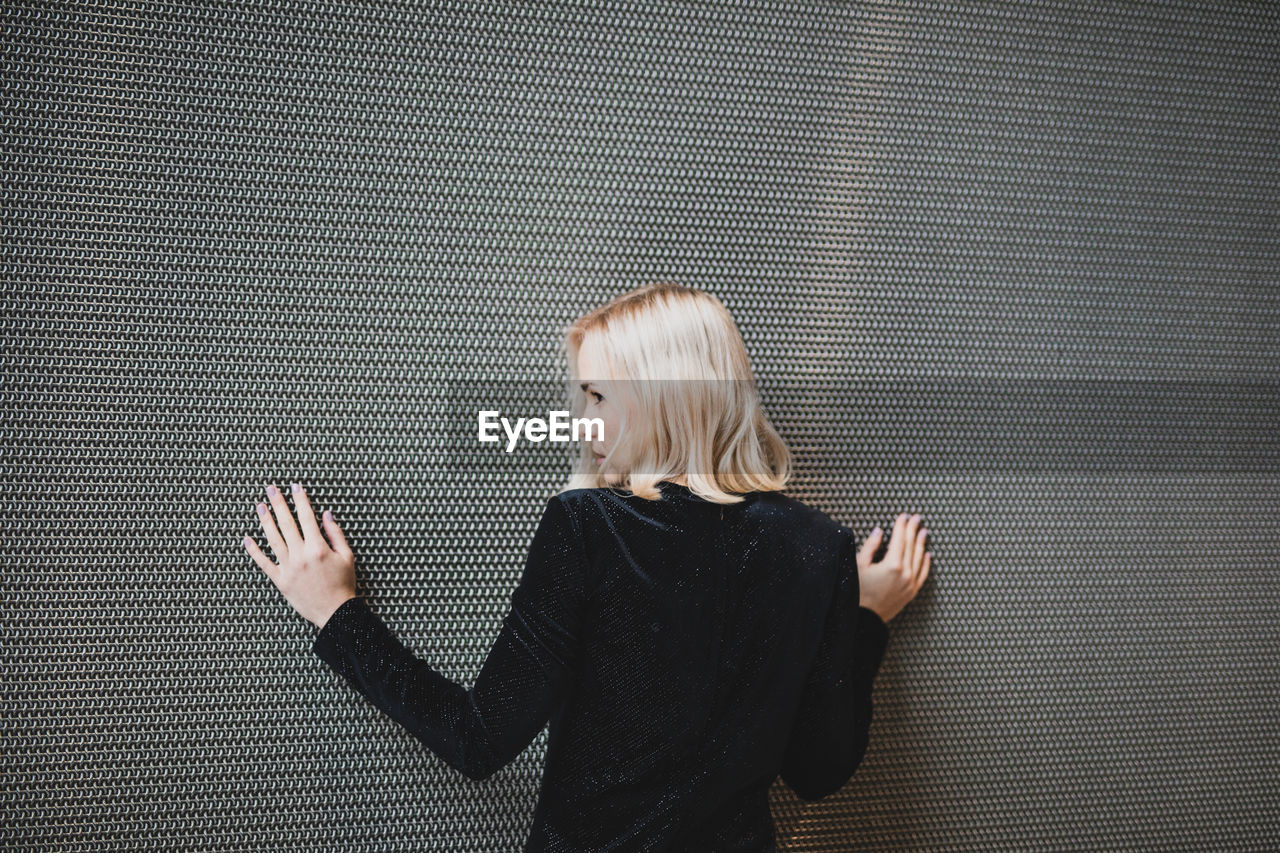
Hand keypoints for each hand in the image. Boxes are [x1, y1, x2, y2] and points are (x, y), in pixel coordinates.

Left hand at [243, 482, 357, 629]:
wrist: (335, 613)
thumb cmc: (344, 584)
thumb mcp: (347, 556)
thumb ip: (335, 534)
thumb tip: (326, 514)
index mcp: (319, 548)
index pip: (307, 517)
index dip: (300, 499)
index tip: (295, 486)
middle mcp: (301, 556)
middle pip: (286, 523)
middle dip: (278, 503)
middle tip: (270, 488)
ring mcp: (288, 568)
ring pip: (273, 539)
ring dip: (265, 521)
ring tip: (260, 506)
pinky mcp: (280, 581)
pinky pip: (264, 563)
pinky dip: (254, 551)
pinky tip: (247, 539)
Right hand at [856, 512, 930, 623]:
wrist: (865, 619)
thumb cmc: (858, 592)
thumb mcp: (860, 565)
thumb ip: (871, 546)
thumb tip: (880, 532)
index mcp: (892, 565)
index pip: (900, 539)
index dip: (902, 526)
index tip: (904, 515)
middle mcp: (905, 573)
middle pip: (911, 546)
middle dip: (913, 530)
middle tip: (917, 518)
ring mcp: (910, 583)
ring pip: (919, 558)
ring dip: (922, 543)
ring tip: (924, 531)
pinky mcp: (912, 592)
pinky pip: (923, 574)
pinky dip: (926, 563)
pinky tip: (928, 554)